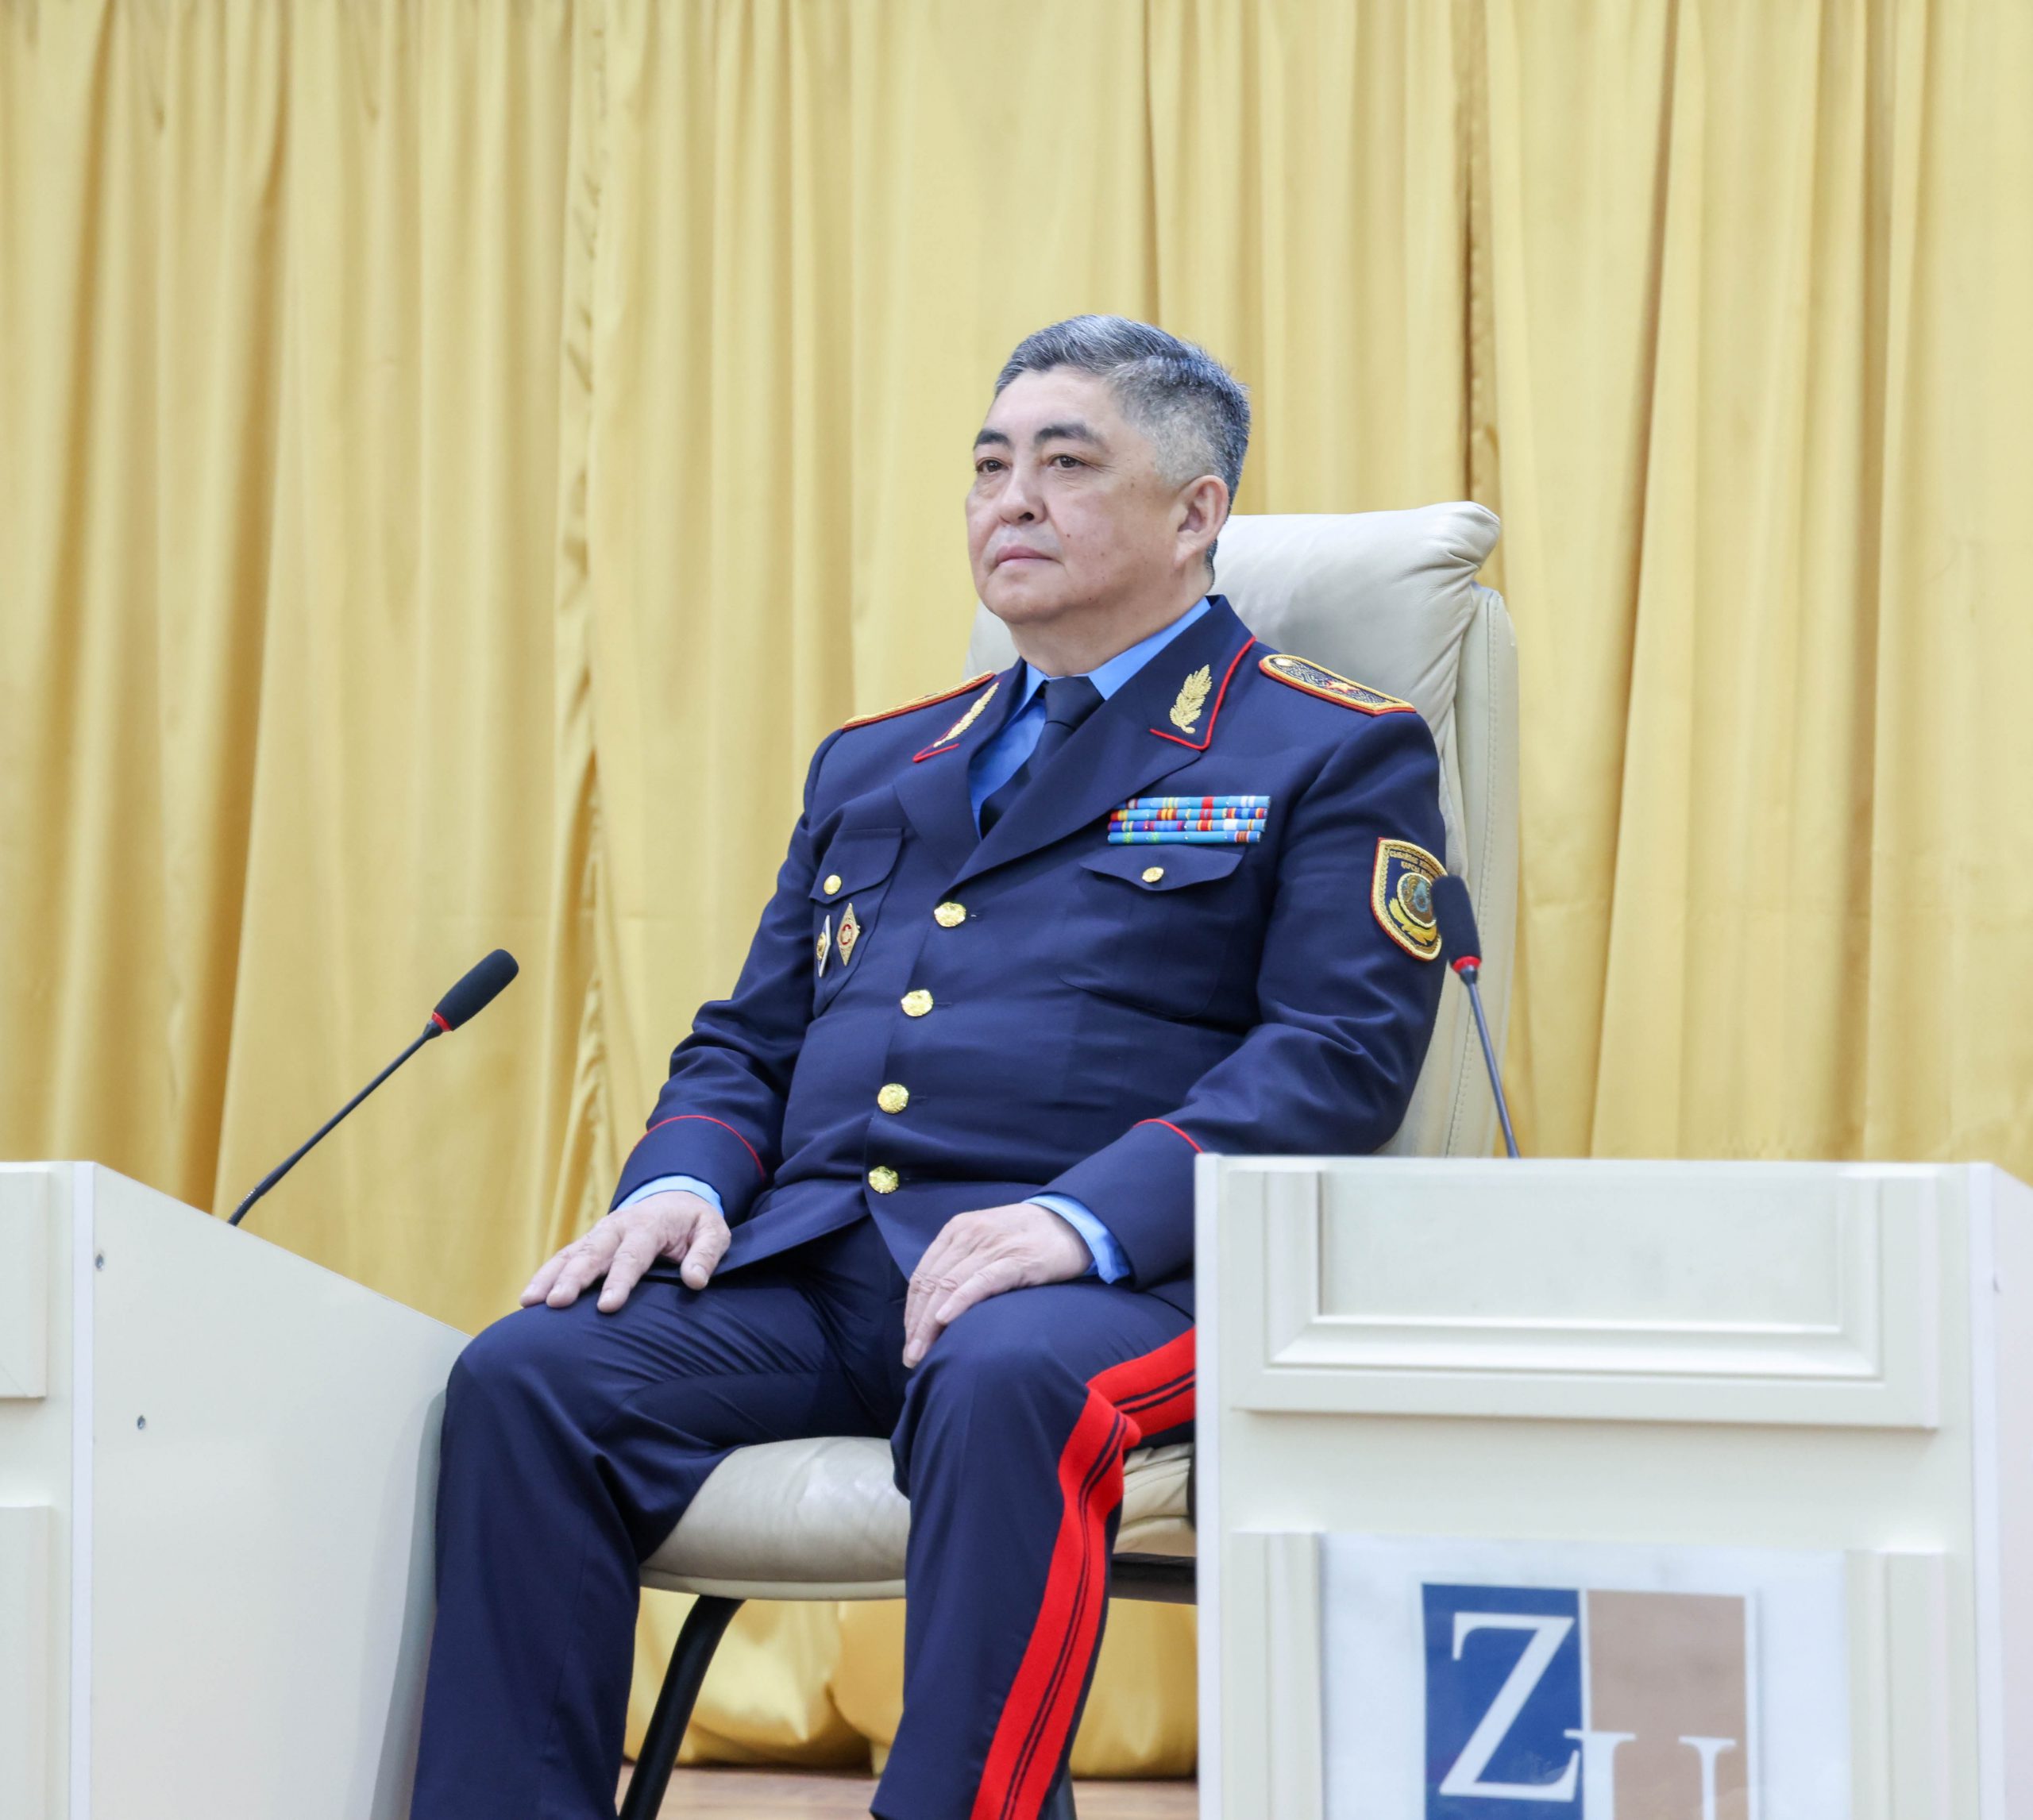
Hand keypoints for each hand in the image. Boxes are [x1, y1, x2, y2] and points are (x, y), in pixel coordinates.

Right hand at [519, 1190, 730, 1313]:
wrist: (674, 1196)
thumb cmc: (694, 1221)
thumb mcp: (713, 1231)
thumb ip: (706, 1254)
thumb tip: (695, 1281)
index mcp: (648, 1225)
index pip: (632, 1256)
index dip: (619, 1281)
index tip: (608, 1307)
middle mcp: (617, 1227)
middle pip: (593, 1254)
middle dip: (574, 1278)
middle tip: (557, 1303)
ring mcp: (599, 1234)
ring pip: (571, 1254)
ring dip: (550, 1276)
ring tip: (530, 1301)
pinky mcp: (589, 1243)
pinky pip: (563, 1257)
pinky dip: (545, 1275)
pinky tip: (528, 1297)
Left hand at [902, 1201, 1090, 1367]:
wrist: (1073, 1222)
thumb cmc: (1028, 1237)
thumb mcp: (986, 1239)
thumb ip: (962, 1261)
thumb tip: (937, 1303)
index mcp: (957, 1229)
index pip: (923, 1274)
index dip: (912, 1310)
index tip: (910, 1338)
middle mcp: (968, 1235)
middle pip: (931, 1284)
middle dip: (917, 1324)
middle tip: (911, 1356)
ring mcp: (991, 1246)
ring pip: (948, 1286)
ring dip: (930, 1324)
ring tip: (923, 1354)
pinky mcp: (1015, 1260)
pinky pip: (979, 1283)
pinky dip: (958, 1302)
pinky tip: (945, 1322)